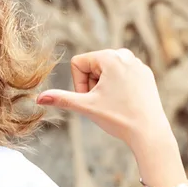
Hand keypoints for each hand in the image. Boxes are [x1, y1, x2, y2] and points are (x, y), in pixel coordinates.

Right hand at [36, 48, 173, 151]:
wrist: (149, 131)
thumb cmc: (118, 117)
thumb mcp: (85, 107)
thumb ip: (61, 99)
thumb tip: (38, 99)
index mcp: (110, 56)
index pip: (77, 63)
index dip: (78, 84)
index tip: (92, 97)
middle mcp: (125, 55)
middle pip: (91, 67)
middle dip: (91, 85)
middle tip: (104, 102)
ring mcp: (137, 64)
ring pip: (106, 72)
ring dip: (103, 88)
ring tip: (115, 103)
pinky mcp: (145, 74)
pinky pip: (120, 77)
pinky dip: (117, 90)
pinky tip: (126, 103)